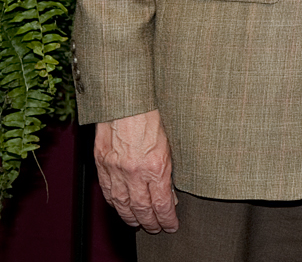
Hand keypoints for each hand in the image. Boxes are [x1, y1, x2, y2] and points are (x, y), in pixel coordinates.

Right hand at [93, 109, 177, 233]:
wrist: (127, 100)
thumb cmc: (152, 115)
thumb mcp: (171, 143)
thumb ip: (169, 169)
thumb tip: (170, 192)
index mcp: (155, 166)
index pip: (161, 204)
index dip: (167, 218)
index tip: (171, 225)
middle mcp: (134, 172)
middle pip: (141, 209)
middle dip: (150, 223)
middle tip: (156, 229)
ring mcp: (115, 169)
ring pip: (121, 204)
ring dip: (131, 217)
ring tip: (139, 224)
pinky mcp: (102, 164)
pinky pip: (107, 191)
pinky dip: (114, 203)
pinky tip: (120, 208)